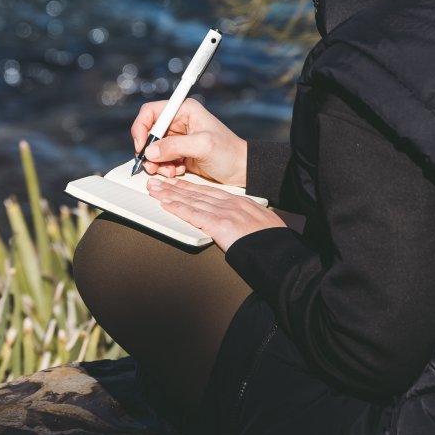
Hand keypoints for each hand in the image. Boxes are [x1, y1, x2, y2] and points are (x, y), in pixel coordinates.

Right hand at [131, 96, 246, 185]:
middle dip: (149, 151)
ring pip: (153, 149)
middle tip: (153, 165)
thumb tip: (150, 151)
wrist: (241, 170)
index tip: (142, 146)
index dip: (141, 128)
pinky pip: (161, 160)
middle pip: (149, 133)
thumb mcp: (203, 145)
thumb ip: (175, 146)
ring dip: (156, 162)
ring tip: (169, 171)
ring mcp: (178, 139)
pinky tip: (177, 171)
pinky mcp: (179, 153)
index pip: (151, 112)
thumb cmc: (230, 153)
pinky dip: (164, 168)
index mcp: (184, 110)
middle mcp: (179, 122)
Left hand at [146, 176, 287, 252]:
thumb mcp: (263, 223)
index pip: (209, 192)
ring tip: (155, 191)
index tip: (177, 183)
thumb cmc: (273, 241)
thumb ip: (248, 220)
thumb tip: (240, 225)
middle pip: (197, 193)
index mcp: (240, 202)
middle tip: (158, 183)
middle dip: (175, 188)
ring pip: (192, 201)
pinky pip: (194, 215)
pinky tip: (166, 204)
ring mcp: (225, 213)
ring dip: (170, 195)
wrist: (279, 251)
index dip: (190, 187)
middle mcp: (231, 204)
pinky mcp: (220, 225)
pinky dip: (178, 209)